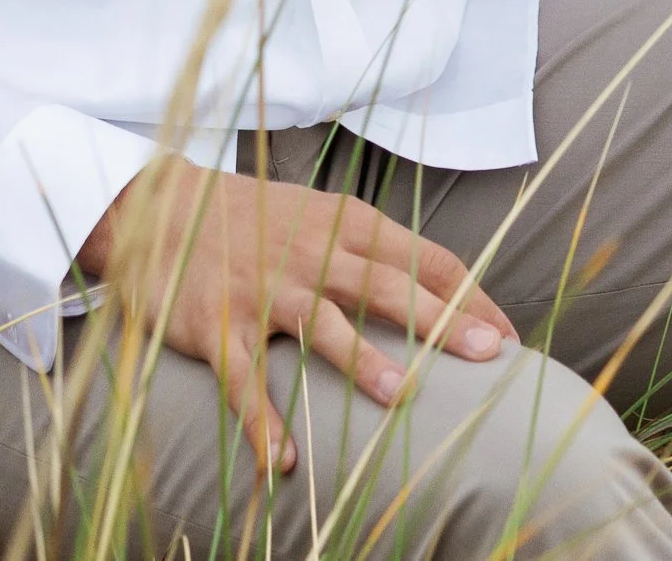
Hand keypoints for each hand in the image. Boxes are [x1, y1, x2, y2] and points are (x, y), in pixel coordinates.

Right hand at [82, 161, 516, 475]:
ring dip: (361, 360)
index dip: (470, 296)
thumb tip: (445, 290)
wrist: (161, 209)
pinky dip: (261, 420)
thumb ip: (373, 250)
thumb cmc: (255, 220)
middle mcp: (311, 254)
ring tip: (399, 398)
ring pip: (322, 323)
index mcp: (345, 225)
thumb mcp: (320, 218)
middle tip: (490, 357)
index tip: (510, 335)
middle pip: (387, 286)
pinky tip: (280, 461)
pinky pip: (243, 377)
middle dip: (442, 322)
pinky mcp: (219, 324)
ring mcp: (265, 289)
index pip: (424, 258)